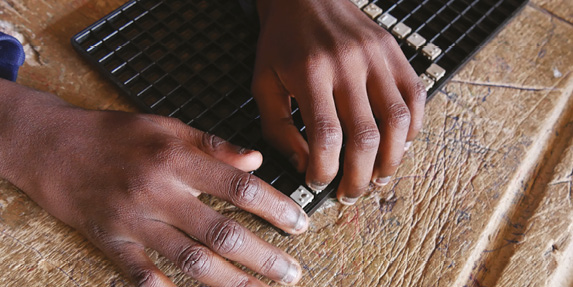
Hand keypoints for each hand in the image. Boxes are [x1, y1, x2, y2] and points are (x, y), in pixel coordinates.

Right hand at [0, 80, 307, 285]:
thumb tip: (254, 159)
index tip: (299, 224)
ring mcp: (134, 220)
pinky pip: (140, 274)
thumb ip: (214, 145)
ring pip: (189, 259)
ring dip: (230, 281)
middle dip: (262, 257)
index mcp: (177, 160)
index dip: (275, 207)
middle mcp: (159, 192)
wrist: (56, 146)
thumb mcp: (169, 127)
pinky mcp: (111, 241)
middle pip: (221, 232)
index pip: (239, 186)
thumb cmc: (118, 135)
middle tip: (291, 272)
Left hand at [251, 0, 425, 203]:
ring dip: (391, 160)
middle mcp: (348, 64)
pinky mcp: (394, 52)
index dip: (324, 170)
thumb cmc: (281, 42)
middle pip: (365, 135)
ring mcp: (377, 57)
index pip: (326, 135)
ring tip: (378, 179)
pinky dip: (412, 129)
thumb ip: (277, 128)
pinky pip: (415, 97)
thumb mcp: (263, 83)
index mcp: (310, 72)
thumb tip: (304, 165)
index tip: (318, 183)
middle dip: (359, 176)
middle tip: (350, 193)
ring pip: (398, 121)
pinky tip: (398, 146)